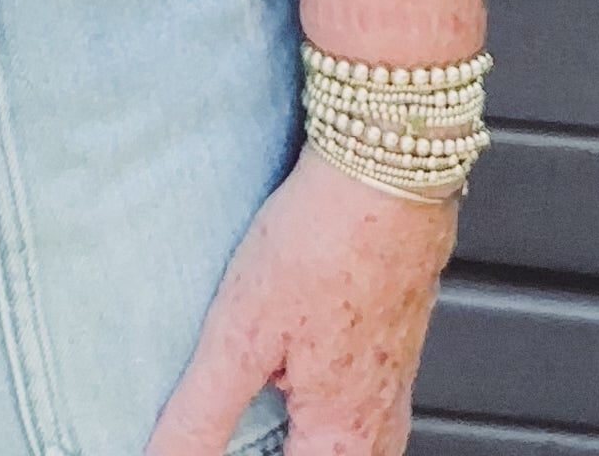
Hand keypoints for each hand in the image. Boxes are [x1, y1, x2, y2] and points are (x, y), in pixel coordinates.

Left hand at [146, 147, 455, 455]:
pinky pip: (367, 404)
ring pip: (358, 445)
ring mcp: (395, 379)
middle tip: (244, 434)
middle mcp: (379, 420)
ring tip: (271, 418)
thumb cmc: (323, 242)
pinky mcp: (398, 336)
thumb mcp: (240, 334)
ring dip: (312, 439)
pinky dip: (331, 408)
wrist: (386, 170)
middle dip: (287, 449)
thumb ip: (201, 415)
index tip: (212, 445)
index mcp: (343, 437)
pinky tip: (305, 370)